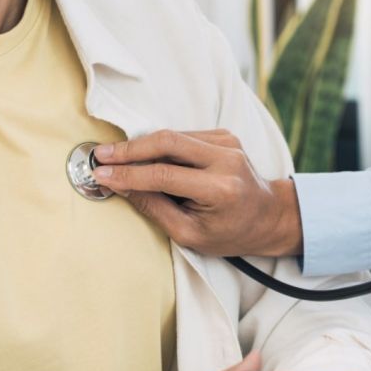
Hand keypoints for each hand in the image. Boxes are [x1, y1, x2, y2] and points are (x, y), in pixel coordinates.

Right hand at [92, 130, 302, 256]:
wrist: (269, 216)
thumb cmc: (230, 233)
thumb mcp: (190, 234)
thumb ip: (155, 208)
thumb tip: (121, 185)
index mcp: (220, 189)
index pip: (165, 175)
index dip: (129, 174)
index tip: (102, 174)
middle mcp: (227, 160)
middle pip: (168, 141)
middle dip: (130, 148)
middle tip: (101, 155)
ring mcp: (228, 143)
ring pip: (174, 136)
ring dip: (142, 146)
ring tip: (114, 157)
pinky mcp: (225, 136)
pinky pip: (184, 136)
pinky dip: (162, 146)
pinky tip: (146, 157)